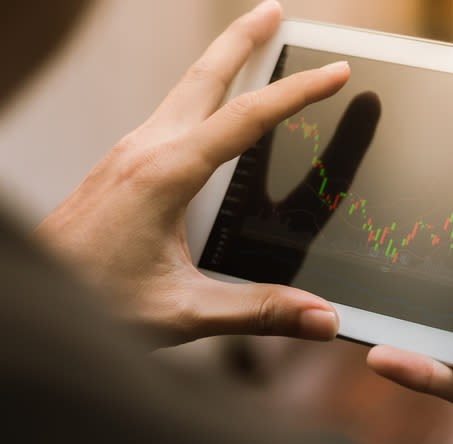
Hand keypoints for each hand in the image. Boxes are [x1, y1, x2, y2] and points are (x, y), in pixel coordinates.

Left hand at [34, 0, 351, 346]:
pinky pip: (169, 112)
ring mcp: (129, 153)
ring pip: (184, 89)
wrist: (28, 297)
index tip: (334, 73)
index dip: (297, 93)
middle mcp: (145, 150)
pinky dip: (200, 93)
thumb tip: (321, 318)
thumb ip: (257, 311)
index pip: (246, 118)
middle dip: (243, 38)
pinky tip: (209, 109)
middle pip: (204, 76)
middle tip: (275, 11)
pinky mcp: (122, 165)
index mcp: (166, 174)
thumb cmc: (93, 302)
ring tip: (249, 45)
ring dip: (221, 62)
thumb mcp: (184, 310)